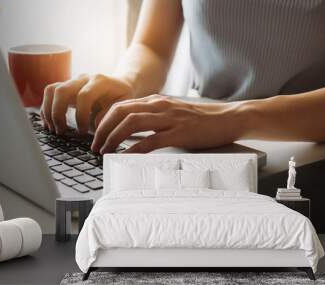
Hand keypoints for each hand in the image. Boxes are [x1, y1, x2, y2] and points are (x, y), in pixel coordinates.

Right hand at [40, 74, 133, 133]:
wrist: (120, 84)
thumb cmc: (122, 97)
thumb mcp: (123, 105)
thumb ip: (111, 114)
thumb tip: (96, 124)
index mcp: (100, 81)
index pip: (84, 96)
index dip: (81, 115)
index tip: (82, 132)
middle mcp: (84, 78)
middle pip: (62, 90)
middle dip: (58, 113)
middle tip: (62, 131)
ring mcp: (73, 81)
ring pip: (52, 90)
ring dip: (49, 111)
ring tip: (53, 129)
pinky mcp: (65, 87)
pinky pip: (49, 93)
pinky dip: (46, 109)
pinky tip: (49, 124)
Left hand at [91, 95, 245, 153]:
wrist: (229, 117)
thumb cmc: (202, 119)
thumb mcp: (173, 113)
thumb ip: (154, 118)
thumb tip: (133, 131)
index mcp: (156, 101)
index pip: (121, 106)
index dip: (104, 120)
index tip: (97, 134)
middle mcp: (159, 106)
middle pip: (120, 112)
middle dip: (103, 129)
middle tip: (95, 145)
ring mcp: (169, 119)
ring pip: (131, 123)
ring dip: (113, 138)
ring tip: (104, 151)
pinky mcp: (179, 133)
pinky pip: (150, 141)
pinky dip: (133, 149)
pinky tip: (124, 156)